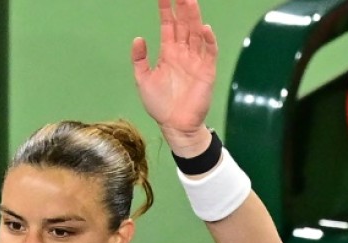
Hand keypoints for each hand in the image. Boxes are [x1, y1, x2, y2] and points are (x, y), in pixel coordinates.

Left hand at [132, 0, 217, 156]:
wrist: (175, 125)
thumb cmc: (159, 104)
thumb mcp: (143, 80)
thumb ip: (140, 60)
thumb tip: (138, 38)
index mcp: (168, 53)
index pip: (169, 26)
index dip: (166, 10)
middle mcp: (183, 53)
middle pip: (184, 25)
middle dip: (182, 8)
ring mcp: (196, 60)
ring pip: (196, 34)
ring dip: (194, 18)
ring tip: (190, 1)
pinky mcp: (207, 71)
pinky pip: (209, 52)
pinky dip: (208, 41)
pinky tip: (204, 29)